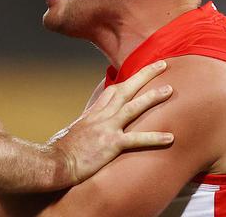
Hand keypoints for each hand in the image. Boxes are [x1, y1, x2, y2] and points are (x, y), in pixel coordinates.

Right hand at [49, 60, 173, 183]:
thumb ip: (85, 129)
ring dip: (152, 97)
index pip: (112, 91)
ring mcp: (106, 128)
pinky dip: (154, 138)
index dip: (127, 80)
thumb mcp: (73, 133)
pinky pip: (136, 140)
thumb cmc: (61, 151)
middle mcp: (101, 116)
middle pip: (125, 89)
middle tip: (161, 64)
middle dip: (144, 75)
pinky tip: (170, 137)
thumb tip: (87, 131)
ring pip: (133, 107)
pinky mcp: (111, 144)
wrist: (55, 162)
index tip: (139, 73)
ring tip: (170, 89)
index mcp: (93, 114)